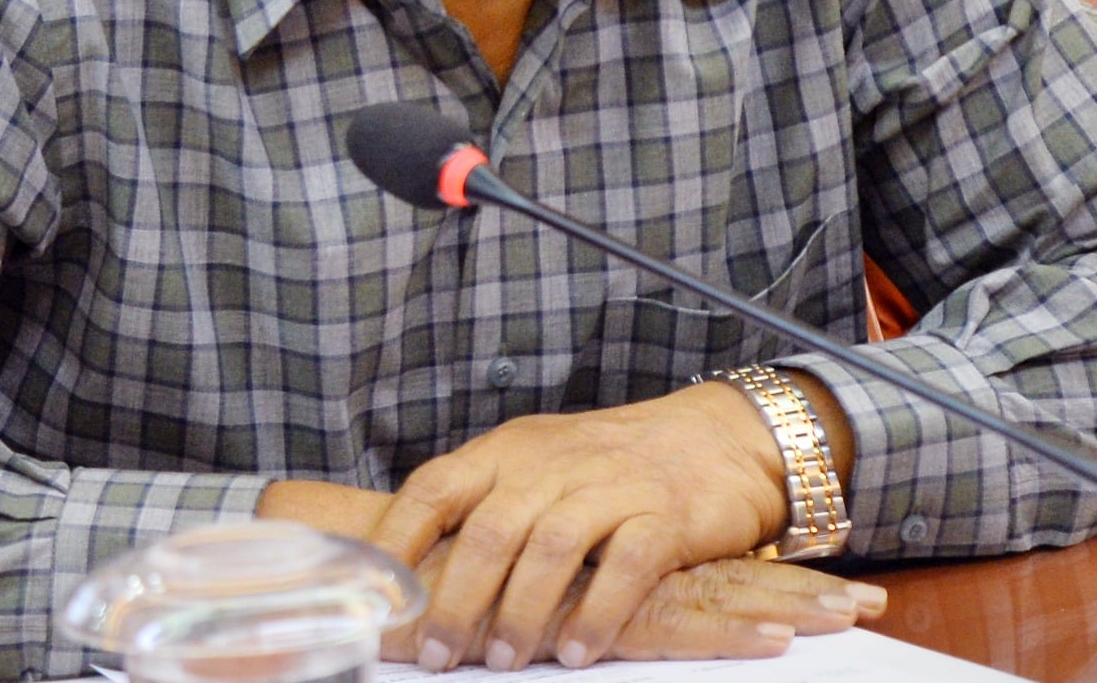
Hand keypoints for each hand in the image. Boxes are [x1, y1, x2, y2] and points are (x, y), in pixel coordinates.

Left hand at [371, 381, 790, 669]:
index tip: (375, 599)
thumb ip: (489, 510)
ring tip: (505, 662)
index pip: (434, 488)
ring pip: (550, 548)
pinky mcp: (665, 514)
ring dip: (521, 613)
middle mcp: (553, 463)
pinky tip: (578, 652)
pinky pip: (624, 566)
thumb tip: (418, 581)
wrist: (722, 437)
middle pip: (489, 530)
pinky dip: (596, 613)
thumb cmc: (615, 465)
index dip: (398, 543)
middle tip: (439, 656)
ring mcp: (611, 486)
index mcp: (510, 450)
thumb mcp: (541, 468)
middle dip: (457, 601)